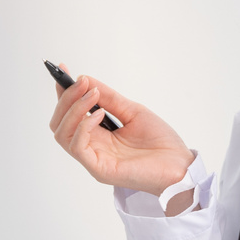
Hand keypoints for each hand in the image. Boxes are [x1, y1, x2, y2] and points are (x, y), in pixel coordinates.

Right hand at [48, 64, 194, 196]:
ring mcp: (93, 159)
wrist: (180, 166)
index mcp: (97, 135)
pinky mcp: (99, 170)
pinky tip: (99, 115)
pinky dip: (83, 127)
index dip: (64, 92)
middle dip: (66, 98)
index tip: (63, 70)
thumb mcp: (132, 111)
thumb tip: (85, 79)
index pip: (69, 113)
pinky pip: (77, 147)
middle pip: (59, 123)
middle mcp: (91, 147)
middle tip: (81, 82)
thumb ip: (108, 98)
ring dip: (73, 109)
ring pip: (62, 133)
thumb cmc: (160, 142)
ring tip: (92, 95)